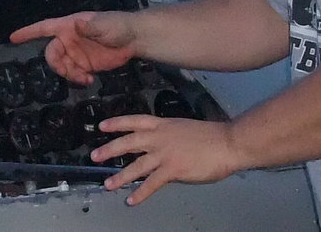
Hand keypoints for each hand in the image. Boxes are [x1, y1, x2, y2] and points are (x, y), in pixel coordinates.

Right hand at [9, 11, 136, 84]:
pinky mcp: (85, 65)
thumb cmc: (118, 26)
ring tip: (86, 78)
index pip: (44, 28)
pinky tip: (90, 80)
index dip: (28, 32)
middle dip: (58, 66)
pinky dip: (78, 80)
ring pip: (62, 67)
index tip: (13, 38)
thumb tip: (74, 24)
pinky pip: (74, 75)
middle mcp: (69, 40)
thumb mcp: (104, 25)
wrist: (134, 39)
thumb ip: (89, 27)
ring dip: (69, 75)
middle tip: (72, 73)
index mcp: (69, 26)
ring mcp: (76, 53)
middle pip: (51, 54)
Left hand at [91, 115, 239, 204]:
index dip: (117, 123)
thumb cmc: (210, 136)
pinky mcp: (173, 170)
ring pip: (136, 165)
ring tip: (107, 184)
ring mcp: (165, 154)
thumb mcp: (183, 128)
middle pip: (129, 142)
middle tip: (94, 156)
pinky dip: (140, 193)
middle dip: (110, 149)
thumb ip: (169, 136)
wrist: (227, 142)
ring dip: (120, 176)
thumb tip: (160, 147)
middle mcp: (160, 137)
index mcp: (163, 125)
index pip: (135, 121)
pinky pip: (152, 184)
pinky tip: (131, 200)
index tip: (102, 125)